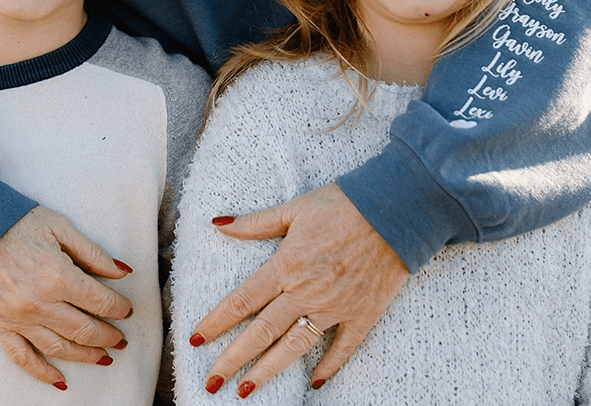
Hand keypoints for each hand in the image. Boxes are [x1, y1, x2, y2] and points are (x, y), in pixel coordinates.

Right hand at [0, 206, 133, 388]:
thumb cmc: (16, 223)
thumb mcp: (59, 226)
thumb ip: (92, 253)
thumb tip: (122, 272)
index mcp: (57, 275)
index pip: (99, 301)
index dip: (118, 308)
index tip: (126, 309)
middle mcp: (40, 303)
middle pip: (84, 329)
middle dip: (108, 335)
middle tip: (121, 338)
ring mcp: (18, 319)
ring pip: (60, 348)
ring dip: (86, 355)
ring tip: (103, 356)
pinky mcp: (0, 327)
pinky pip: (23, 358)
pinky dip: (43, 373)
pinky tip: (61, 380)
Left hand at [191, 183, 407, 396]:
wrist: (394, 210)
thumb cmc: (341, 203)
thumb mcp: (294, 208)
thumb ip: (255, 223)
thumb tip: (219, 224)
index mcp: (286, 264)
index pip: (242, 300)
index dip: (217, 321)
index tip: (196, 338)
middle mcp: (306, 291)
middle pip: (262, 331)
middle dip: (233, 358)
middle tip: (211, 382)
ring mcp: (335, 307)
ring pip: (294, 346)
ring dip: (268, 370)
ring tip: (246, 391)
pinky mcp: (362, 315)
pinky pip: (343, 348)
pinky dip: (329, 367)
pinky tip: (314, 384)